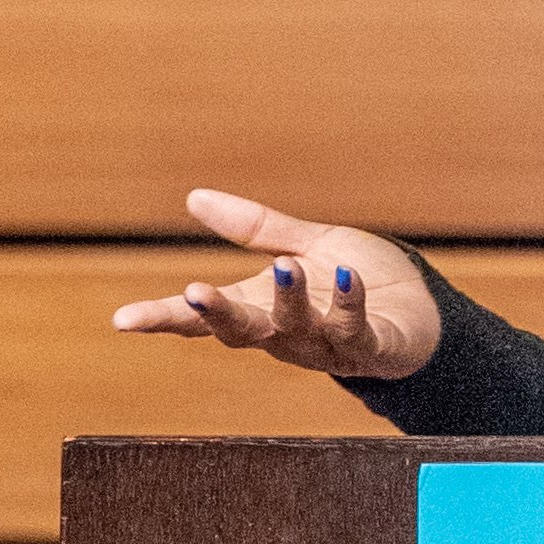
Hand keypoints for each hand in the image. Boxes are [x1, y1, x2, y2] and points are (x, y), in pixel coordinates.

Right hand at [111, 189, 440, 379]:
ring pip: (298, 330)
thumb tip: (193, 197)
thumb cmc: (356, 280)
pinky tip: (344, 278)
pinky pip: (355, 329)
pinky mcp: (370, 347)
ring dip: (289, 301)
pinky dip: (348, 304)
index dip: (164, 319)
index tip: (123, 320)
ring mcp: (327, 345)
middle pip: (243, 332)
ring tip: (285, 267)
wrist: (420, 313)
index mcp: (261, 309)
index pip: (204, 319)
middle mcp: (286, 334)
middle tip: (195, 294)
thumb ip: (254, 229)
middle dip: (219, 315)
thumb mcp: (303, 246)